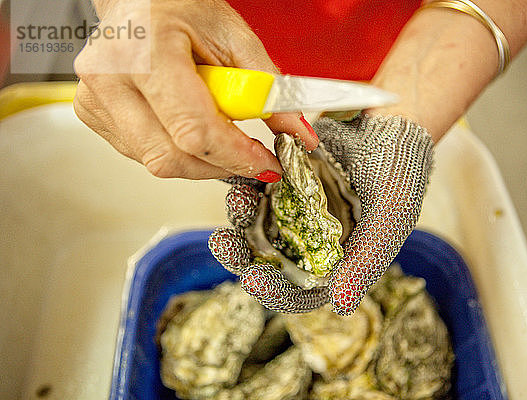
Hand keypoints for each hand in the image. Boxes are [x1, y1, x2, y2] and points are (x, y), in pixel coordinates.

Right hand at [73, 0, 317, 180]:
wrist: (139, 1)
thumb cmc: (180, 7)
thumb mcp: (233, 36)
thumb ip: (268, 87)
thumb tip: (297, 132)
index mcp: (144, 53)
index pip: (194, 131)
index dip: (237, 156)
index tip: (268, 164)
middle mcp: (110, 80)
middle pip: (171, 158)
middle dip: (221, 165)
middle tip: (251, 156)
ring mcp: (95, 100)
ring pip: (158, 162)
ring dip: (201, 158)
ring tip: (217, 125)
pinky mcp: (92, 114)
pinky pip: (144, 154)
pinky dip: (177, 149)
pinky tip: (187, 122)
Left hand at [209, 114, 432, 314]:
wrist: (393, 119)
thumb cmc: (401, 169)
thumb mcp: (392, 216)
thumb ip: (366, 261)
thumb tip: (341, 304)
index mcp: (338, 259)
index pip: (301, 289)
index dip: (276, 290)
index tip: (253, 279)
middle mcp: (313, 238)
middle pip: (269, 259)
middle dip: (242, 254)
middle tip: (222, 242)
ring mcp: (296, 208)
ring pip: (256, 223)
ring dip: (240, 216)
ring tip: (236, 199)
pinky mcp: (283, 178)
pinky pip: (256, 186)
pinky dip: (242, 182)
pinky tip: (234, 176)